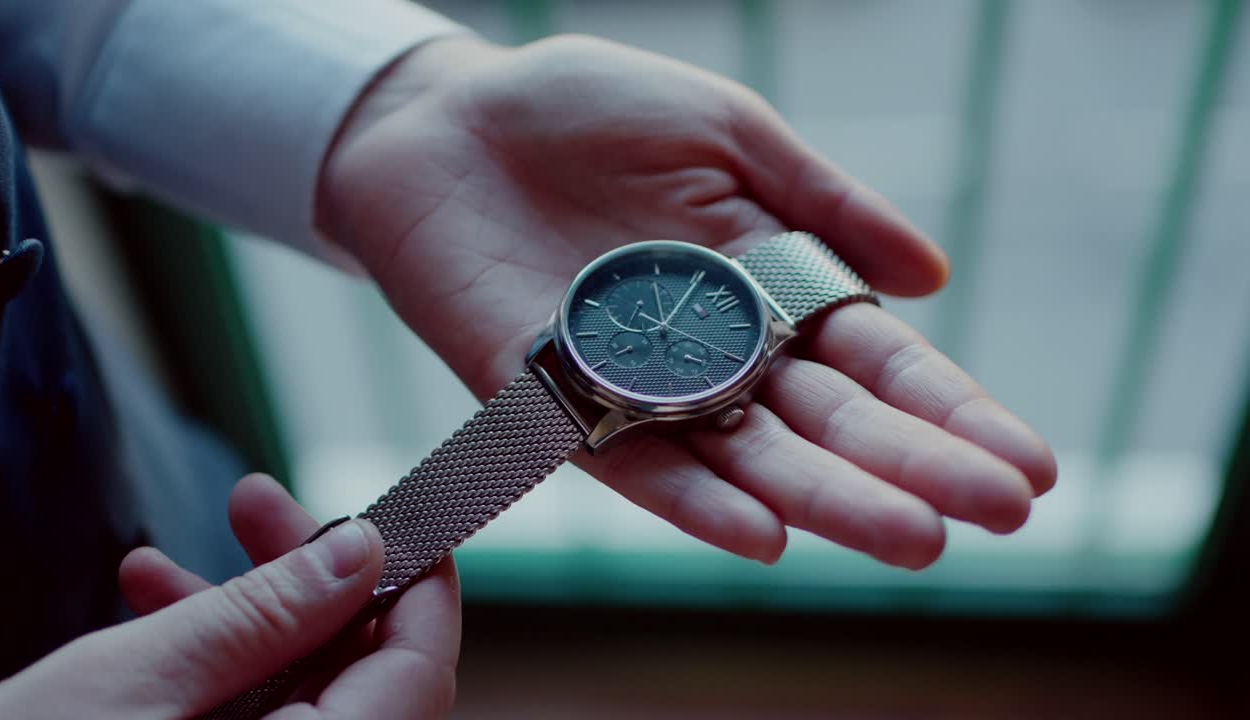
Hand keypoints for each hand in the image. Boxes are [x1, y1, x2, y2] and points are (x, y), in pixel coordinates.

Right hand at [0, 475, 459, 718]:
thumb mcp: (135, 685)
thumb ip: (263, 618)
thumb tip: (361, 553)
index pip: (419, 668)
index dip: (419, 582)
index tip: (396, 512)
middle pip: (360, 669)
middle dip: (307, 578)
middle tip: (252, 502)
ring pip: (299, 689)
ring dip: (240, 614)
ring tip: (159, 560)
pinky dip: (209, 665)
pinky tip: (144, 609)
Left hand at [318, 35, 1056, 568]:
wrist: (446, 120)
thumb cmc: (587, 110)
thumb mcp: (726, 128)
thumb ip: (821, 202)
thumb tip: (933, 275)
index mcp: (769, 285)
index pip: (876, 362)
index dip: (950, 411)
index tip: (1027, 464)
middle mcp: (718, 351)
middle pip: (827, 422)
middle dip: (913, 467)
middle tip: (995, 516)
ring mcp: (640, 384)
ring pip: (746, 458)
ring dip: (826, 499)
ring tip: (910, 538)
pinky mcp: (556, 401)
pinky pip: (631, 463)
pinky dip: (694, 502)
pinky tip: (762, 534)